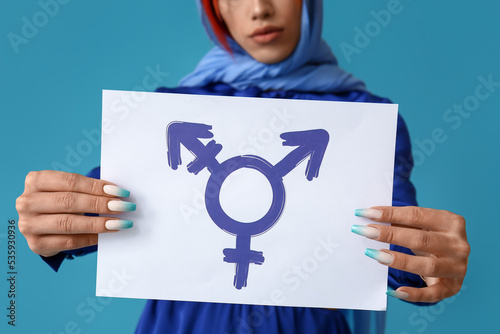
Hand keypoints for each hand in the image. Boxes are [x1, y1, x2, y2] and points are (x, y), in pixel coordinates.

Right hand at [16, 171, 135, 256]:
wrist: (42, 227)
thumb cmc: (61, 202)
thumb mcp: (68, 190)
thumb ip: (86, 189)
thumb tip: (118, 193)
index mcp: (35, 180)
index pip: (70, 181)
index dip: (96, 186)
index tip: (119, 191)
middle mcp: (27, 201)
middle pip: (69, 201)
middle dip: (100, 204)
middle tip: (123, 207)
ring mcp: (28, 224)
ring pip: (68, 223)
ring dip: (98, 223)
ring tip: (119, 222)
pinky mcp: (35, 244)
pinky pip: (68, 242)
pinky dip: (90, 238)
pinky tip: (106, 235)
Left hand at [351, 206, 469, 302]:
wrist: (452, 261)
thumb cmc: (431, 238)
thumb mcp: (421, 226)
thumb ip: (401, 221)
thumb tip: (370, 216)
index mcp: (451, 222)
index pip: (417, 215)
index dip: (391, 214)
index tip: (366, 213)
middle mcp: (458, 245)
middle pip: (420, 239)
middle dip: (390, 234)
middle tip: (365, 232)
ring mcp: (457, 268)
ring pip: (427, 266)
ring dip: (399, 260)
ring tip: (375, 255)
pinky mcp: (452, 288)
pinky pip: (431, 294)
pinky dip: (413, 295)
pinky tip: (394, 292)